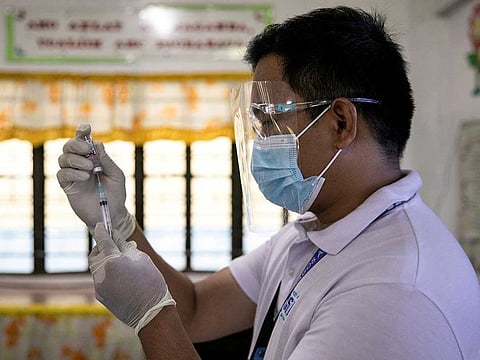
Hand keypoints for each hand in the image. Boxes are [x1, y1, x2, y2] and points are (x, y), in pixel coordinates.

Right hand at [57, 123, 134, 239]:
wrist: (111, 213)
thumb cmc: (116, 194)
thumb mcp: (116, 175)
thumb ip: (106, 160)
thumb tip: (97, 144)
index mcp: (93, 157)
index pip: (83, 140)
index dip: (82, 132)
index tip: (86, 128)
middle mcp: (80, 163)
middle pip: (69, 146)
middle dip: (77, 144)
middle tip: (88, 151)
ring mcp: (73, 174)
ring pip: (63, 158)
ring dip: (76, 159)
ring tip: (90, 167)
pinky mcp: (67, 186)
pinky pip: (62, 174)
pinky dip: (72, 172)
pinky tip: (85, 177)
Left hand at [89, 223, 175, 333]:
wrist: (151, 312)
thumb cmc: (151, 282)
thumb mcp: (142, 259)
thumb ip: (125, 247)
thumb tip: (116, 237)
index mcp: (112, 260)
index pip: (103, 240)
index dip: (102, 231)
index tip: (100, 225)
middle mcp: (101, 273)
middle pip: (94, 254)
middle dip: (100, 248)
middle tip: (112, 245)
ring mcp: (99, 286)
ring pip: (96, 268)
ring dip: (104, 262)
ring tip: (120, 263)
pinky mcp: (100, 296)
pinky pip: (100, 280)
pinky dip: (107, 274)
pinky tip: (121, 277)